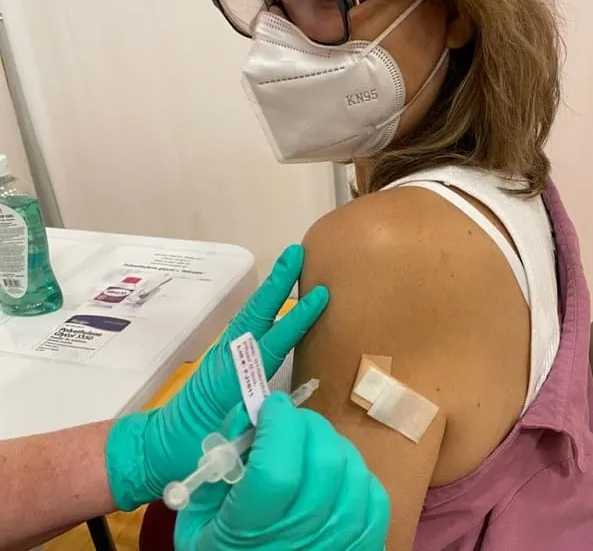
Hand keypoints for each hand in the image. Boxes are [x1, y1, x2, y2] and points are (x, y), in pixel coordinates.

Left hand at [106, 245, 328, 509]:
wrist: (158, 449)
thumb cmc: (191, 454)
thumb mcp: (226, 451)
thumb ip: (257, 431)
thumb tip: (288, 415)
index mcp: (232, 380)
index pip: (271, 343)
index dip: (296, 320)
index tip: (319, 295)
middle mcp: (229, 360)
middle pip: (257, 315)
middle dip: (278, 284)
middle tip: (298, 253)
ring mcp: (225, 357)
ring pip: (253, 316)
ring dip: (272, 290)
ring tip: (293, 264)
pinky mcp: (225, 361)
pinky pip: (250, 327)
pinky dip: (265, 307)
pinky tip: (278, 299)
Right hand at [174, 395, 389, 550]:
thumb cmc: (224, 545)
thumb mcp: (201, 512)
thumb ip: (217, 462)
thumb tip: (248, 411)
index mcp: (247, 532)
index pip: (276, 471)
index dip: (279, 425)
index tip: (271, 405)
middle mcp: (299, 540)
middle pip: (325, 462)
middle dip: (306, 424)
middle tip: (289, 420)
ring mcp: (338, 545)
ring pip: (354, 471)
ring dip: (332, 445)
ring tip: (309, 447)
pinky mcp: (364, 548)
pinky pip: (376, 497)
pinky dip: (356, 475)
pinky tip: (335, 476)